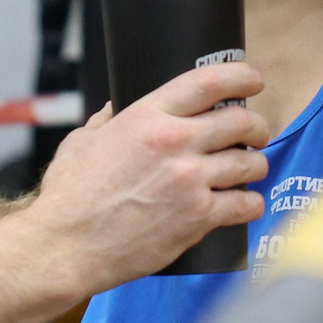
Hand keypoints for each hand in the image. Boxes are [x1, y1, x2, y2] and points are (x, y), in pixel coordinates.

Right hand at [24, 62, 269, 292]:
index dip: (241, 75)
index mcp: (146, 116)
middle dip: (256, 125)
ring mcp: (189, 181)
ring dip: (256, 163)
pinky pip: (246, 204)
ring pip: (250, 162)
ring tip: (250, 167)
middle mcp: (174, 143)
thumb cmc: (69, 196)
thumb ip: (107, 120)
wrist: (66, 247)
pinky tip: (245, 203)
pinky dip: (251, 203)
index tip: (253, 80)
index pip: (208, 82)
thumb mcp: (81, 141)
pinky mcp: (198, 217)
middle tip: (256, 132)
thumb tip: (119, 108)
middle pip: (240, 121)